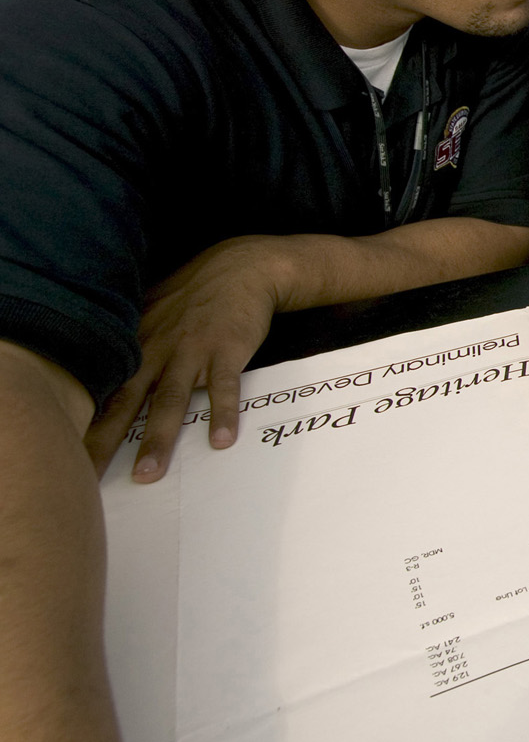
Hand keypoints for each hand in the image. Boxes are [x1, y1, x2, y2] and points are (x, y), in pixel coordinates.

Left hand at [84, 236, 286, 480]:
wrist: (242, 267)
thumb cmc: (196, 293)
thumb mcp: (152, 310)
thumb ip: (133, 341)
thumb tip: (111, 366)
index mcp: (139, 344)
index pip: (105, 389)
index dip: (86, 421)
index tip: (73, 453)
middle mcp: (159, 350)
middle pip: (127, 401)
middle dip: (107, 439)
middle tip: (92, 474)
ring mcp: (193, 351)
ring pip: (170, 400)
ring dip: (158, 437)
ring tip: (148, 472)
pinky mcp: (227, 351)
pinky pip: (224, 387)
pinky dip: (222, 413)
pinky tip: (221, 440)